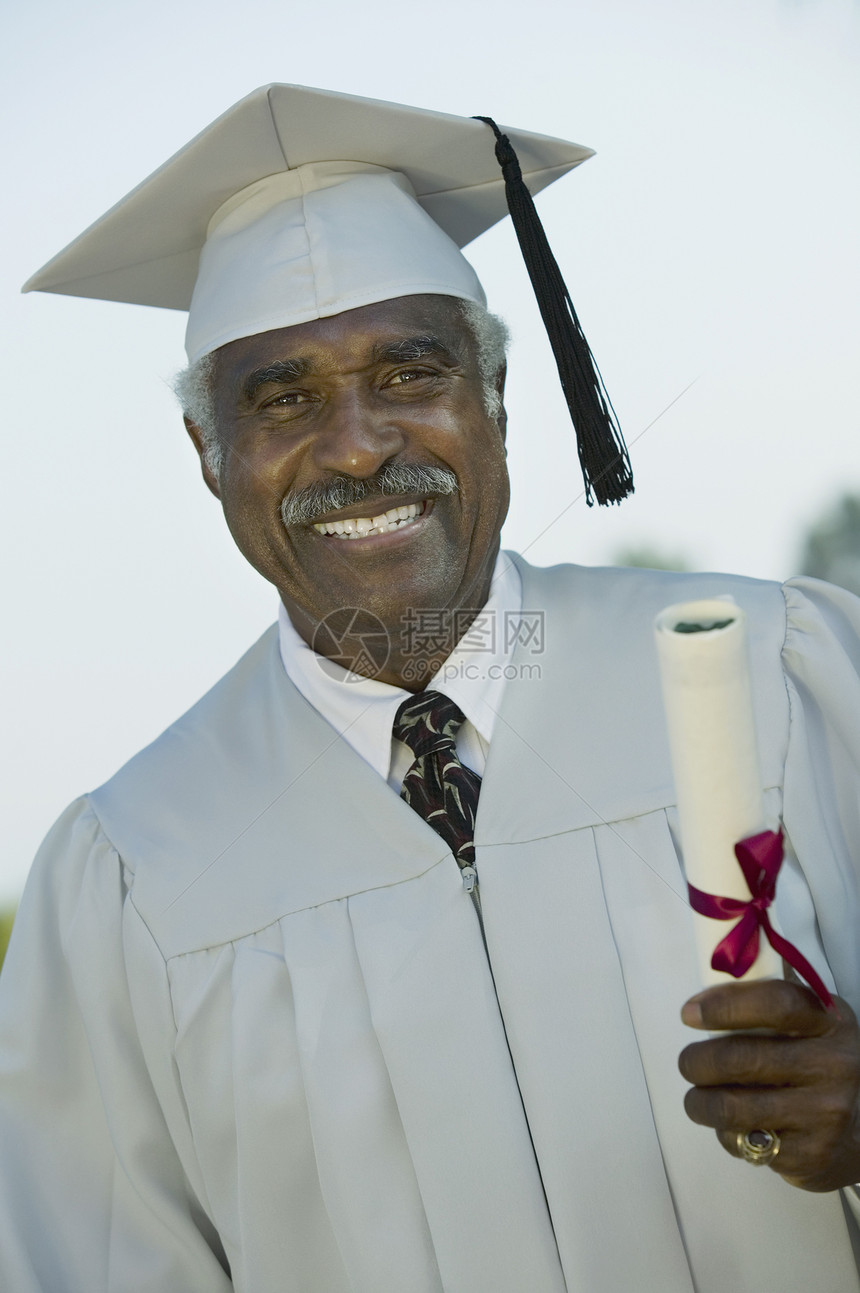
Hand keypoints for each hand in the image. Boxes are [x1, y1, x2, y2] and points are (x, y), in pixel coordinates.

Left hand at [678, 979, 859, 1190]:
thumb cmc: (820, 1066)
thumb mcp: (810, 1026)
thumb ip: (765, 1006)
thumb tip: (700, 1003)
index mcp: (830, 1022)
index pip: (776, 1003)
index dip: (726, 1006)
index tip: (689, 1014)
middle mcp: (834, 1065)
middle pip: (742, 1058)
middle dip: (697, 1061)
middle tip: (689, 1064)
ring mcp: (824, 1114)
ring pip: (732, 1106)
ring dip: (699, 1102)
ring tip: (698, 1098)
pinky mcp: (810, 1155)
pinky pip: (743, 1142)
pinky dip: (726, 1133)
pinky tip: (738, 1126)